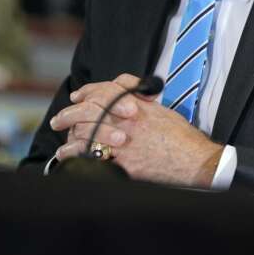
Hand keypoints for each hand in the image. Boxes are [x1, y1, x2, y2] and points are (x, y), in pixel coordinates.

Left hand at [50, 74, 222, 186]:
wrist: (194, 160)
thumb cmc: (182, 138)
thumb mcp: (162, 111)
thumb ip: (141, 102)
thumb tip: (126, 97)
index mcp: (138, 106)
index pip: (106, 90)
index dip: (88, 91)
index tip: (78, 96)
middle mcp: (128, 122)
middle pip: (89, 111)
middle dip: (69, 114)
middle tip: (59, 120)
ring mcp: (124, 143)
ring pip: (85, 133)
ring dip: (69, 136)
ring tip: (62, 142)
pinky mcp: (123, 164)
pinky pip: (91, 157)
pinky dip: (76, 156)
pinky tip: (69, 157)